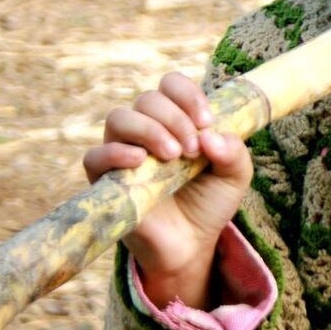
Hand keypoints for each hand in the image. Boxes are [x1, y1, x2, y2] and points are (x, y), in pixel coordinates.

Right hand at [82, 72, 251, 308]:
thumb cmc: (209, 202)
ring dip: (149, 130)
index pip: (170, 85)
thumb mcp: (235, 175)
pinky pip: (95, 156)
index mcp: (175, 119)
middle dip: (175, 118)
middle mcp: (146, 129)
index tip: (207, 121)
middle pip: (148, 99)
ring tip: (174, 156)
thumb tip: (211, 135)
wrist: (191, 244)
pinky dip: (116, 152)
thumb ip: (233, 151)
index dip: (187, 95)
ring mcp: (123, 152)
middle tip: (192, 149)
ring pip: (120, 118)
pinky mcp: (105, 180)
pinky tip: (141, 162)